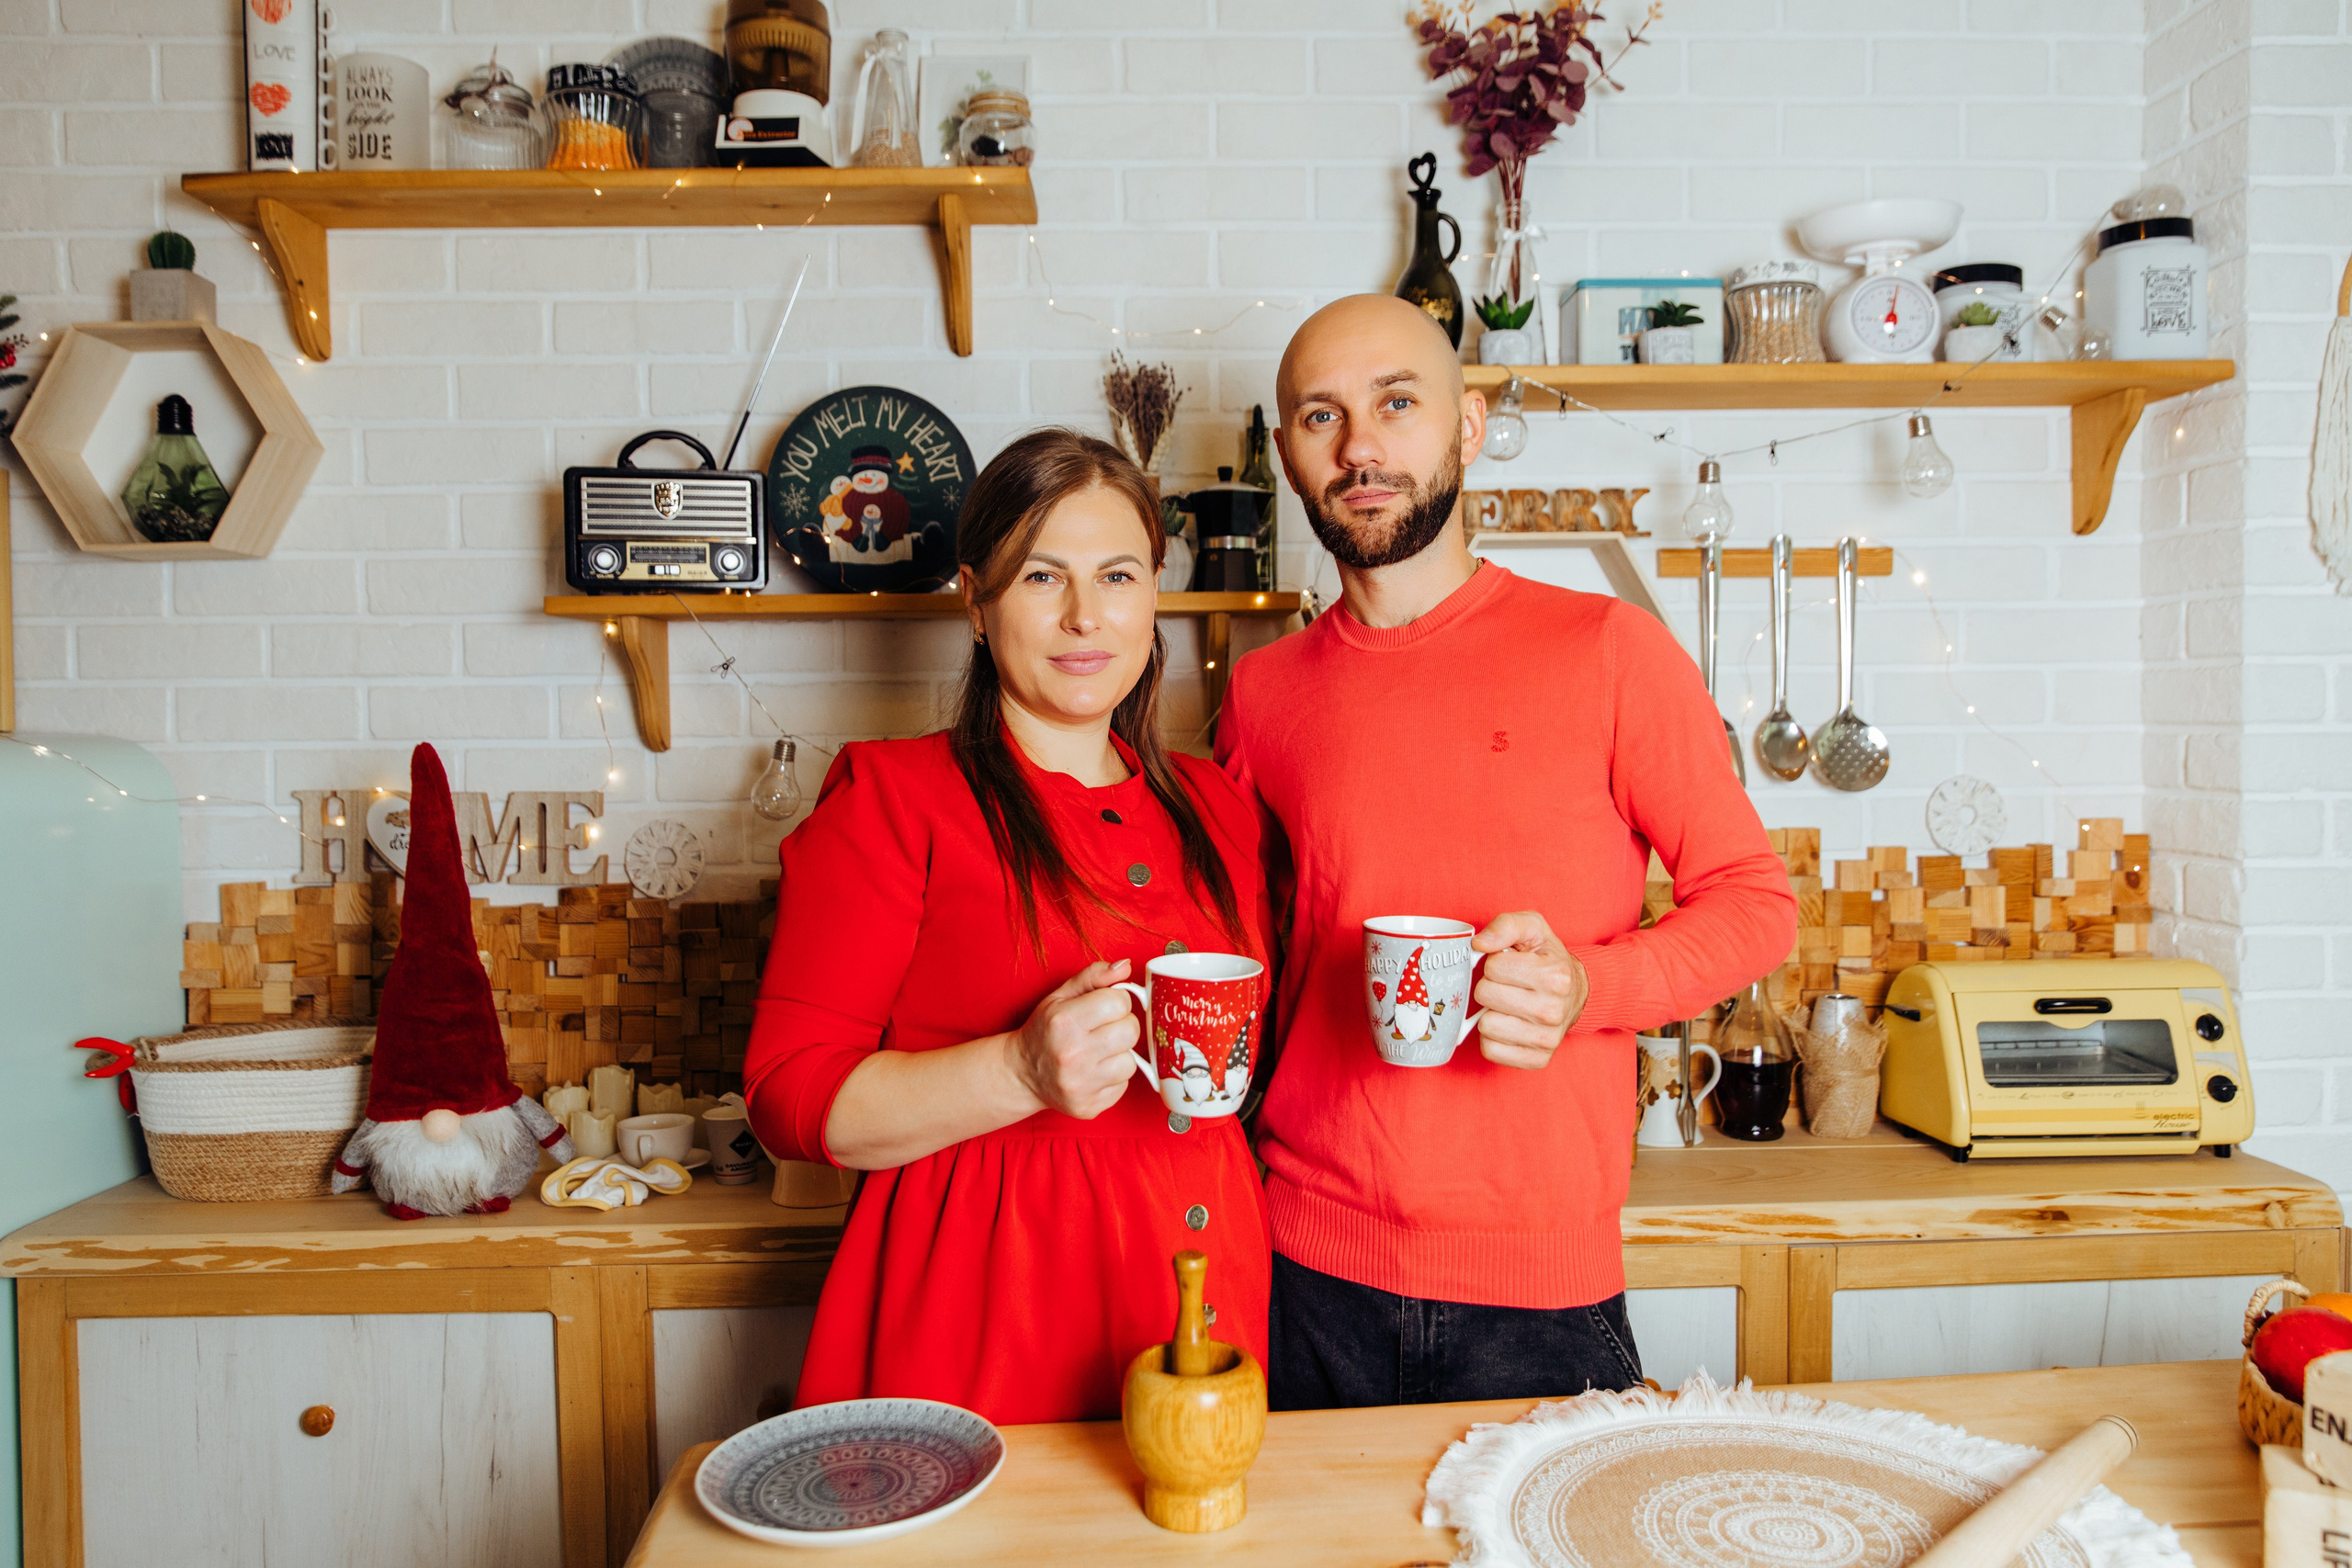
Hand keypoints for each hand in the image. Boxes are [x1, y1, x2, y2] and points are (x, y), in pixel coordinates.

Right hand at [1003, 959, 1141, 1118]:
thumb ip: (1094, 977)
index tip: (1104, 1007)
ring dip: (1119, 1054)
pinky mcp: (1089, 1107)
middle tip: (1104, 1029)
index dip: (1116, 1001)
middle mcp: (1072, 1055)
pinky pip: (1123, 1086)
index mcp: (1064, 1021)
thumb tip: (1125, 966)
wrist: (1022, 1074)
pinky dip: (1113, 1077)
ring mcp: (1081, 1085)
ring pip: (1130, 1061)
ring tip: (1098, 1052)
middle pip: (1130, 1031)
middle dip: (1122, 1026)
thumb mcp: (1061, 996)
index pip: (1119, 1002)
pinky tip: (1094, 1071)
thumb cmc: (1045, 1030)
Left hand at [1470, 911, 1588, 1069]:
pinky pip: (1491, 1051)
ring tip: (1508, 1005)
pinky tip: (1509, 1025)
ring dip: (1490, 1013)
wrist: (1577, 992)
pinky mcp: (1537, 1060)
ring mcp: (1547, 1039)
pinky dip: (1493, 1038)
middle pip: (1485, 996)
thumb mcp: (1533, 928)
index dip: (1495, 963)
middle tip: (1508, 985)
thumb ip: (1505, 925)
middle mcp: (1553, 1010)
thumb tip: (1479, 944)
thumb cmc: (1548, 958)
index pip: (1492, 967)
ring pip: (1486, 1026)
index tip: (1510, 965)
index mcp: (1554, 976)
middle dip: (1490, 986)